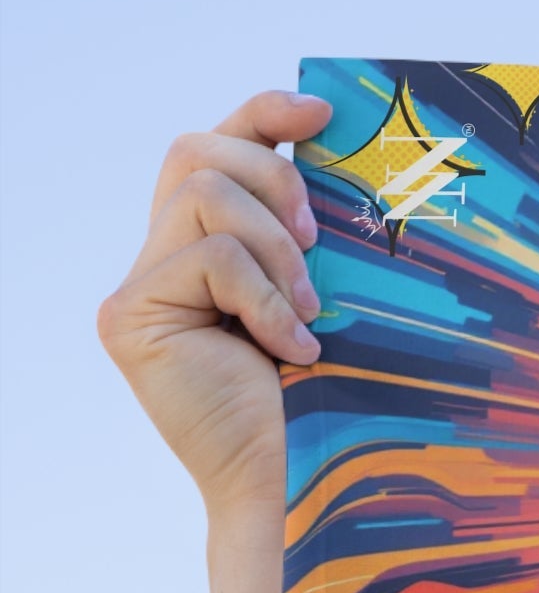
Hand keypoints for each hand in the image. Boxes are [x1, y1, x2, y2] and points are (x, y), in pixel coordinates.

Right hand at [98, 90, 332, 521]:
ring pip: (203, 194)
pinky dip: (265, 298)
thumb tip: (354, 154)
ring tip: (309, 312)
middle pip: (196, 150)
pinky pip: (210, 258)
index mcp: (208, 244)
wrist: (297, 481)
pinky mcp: (131, 316)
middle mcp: (161, 257)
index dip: (262, 112)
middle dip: (274, 176)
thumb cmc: (328, 395)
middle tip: (320, 242)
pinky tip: (292, 351)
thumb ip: (315, 234)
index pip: (217, 145)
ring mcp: (139, 287)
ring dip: (276, 247)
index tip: (322, 112)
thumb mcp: (329, 293)